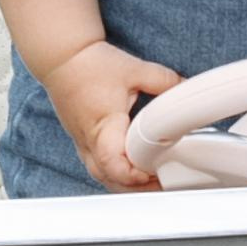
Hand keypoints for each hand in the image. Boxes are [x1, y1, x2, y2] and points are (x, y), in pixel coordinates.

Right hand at [44, 40, 182, 192]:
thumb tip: (186, 89)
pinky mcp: (82, 142)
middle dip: (138, 187)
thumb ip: (164, 81)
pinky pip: (98, 168)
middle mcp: (90, 141)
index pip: (116, 165)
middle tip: (164, 182)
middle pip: (111, 180)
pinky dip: (116, 175)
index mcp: (103, 126)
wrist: (60, 57)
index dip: (138, 175)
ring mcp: (83, 144)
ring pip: (103, 178)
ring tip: (154, 181)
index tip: (159, 170)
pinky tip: (135, 172)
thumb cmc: (90, 64)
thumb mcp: (134, 70)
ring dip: (127, 184)